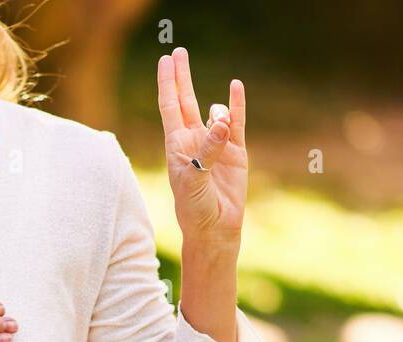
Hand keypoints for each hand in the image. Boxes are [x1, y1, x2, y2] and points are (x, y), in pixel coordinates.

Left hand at [157, 47, 247, 246]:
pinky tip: (235, 86)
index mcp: (176, 146)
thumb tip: (221, 121)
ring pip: (214, 113)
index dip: (167, 83)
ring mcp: (215, 145)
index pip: (170, 107)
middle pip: (186, 101)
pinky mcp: (236, 152)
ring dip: (218, 111)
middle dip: (182, 77)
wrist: (215, 228)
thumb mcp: (193, 180)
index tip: (165, 61)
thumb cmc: (194, 208)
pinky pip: (237, 122)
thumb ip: (206, 151)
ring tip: (220, 123)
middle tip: (179, 51)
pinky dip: (237, 104)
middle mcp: (194, 141)